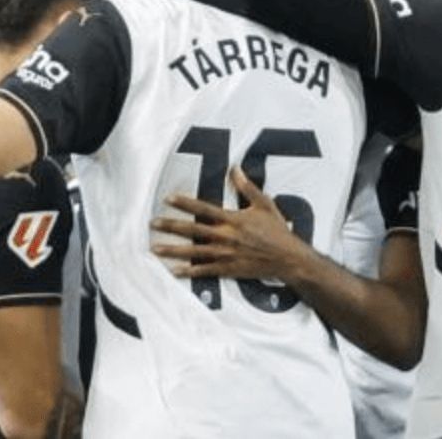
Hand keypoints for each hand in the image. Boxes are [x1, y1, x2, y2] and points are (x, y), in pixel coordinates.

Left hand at [150, 167, 306, 280]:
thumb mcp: (264, 204)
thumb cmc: (278, 231)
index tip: (168, 199)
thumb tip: (235, 169)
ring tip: (155, 248)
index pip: (203, 208)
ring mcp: (225, 254)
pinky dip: (189, 272)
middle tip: (152, 223)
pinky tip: (174, 271)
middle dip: (171, 226)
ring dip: (173, 250)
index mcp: (232, 219)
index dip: (184, 203)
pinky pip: (205, 271)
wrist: (288, 258)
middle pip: (193, 229)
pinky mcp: (228, 269)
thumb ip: (247, 187)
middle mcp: (225, 236)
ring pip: (194, 252)